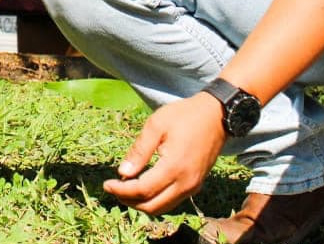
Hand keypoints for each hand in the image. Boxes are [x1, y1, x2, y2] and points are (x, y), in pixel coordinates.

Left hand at [103, 93, 226, 215]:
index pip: (142, 191)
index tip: (106, 184)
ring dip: (141, 203)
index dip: (121, 191)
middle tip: (113, 188)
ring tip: (125, 189)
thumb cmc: (185, 116)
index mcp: (174, 167)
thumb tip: (123, 173)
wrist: (217, 115)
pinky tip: (143, 186)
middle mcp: (186, 183)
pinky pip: (172, 201)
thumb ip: (139, 150)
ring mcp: (193, 186)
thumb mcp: (156, 125)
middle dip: (129, 201)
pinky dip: (155, 200)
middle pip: (152, 206)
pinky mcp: (196, 185)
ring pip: (162, 208)